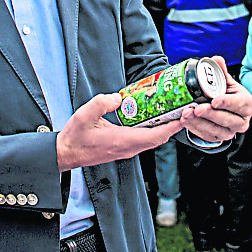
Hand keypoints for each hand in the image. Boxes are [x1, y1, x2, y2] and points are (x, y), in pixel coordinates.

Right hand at [56, 93, 183, 171]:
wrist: (66, 154)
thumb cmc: (75, 138)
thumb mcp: (84, 115)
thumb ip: (102, 103)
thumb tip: (118, 98)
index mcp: (123, 140)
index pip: (156, 135)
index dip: (173, 126)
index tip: (185, 116)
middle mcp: (128, 147)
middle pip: (159, 138)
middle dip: (173, 125)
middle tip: (182, 109)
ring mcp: (126, 149)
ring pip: (152, 140)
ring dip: (164, 127)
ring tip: (171, 111)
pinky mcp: (123, 148)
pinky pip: (144, 139)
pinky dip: (153, 129)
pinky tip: (151, 117)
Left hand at [179, 56, 251, 142]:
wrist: (225, 108)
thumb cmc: (227, 94)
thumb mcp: (226, 82)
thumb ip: (221, 71)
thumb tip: (216, 59)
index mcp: (247, 104)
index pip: (238, 104)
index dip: (226, 102)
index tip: (214, 101)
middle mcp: (241, 121)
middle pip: (226, 119)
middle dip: (210, 114)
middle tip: (196, 109)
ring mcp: (230, 132)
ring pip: (216, 130)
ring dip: (199, 123)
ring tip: (186, 114)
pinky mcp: (219, 138)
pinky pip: (207, 136)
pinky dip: (195, 129)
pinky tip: (186, 121)